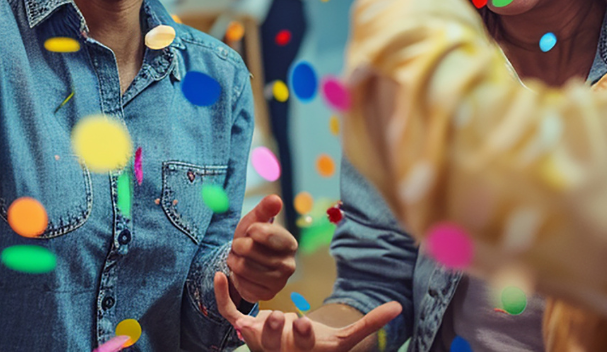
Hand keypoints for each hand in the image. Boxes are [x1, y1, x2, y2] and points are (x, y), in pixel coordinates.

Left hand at [213, 273, 400, 350]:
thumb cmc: (319, 345)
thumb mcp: (343, 338)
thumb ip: (369, 324)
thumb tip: (398, 306)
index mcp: (304, 347)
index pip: (303, 343)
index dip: (303, 335)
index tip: (305, 322)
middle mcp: (280, 348)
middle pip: (274, 343)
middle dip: (276, 332)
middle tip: (279, 317)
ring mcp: (260, 340)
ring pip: (253, 334)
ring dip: (253, 324)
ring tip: (257, 311)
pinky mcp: (245, 328)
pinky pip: (229, 313)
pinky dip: (221, 296)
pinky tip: (219, 273)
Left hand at [227, 195, 297, 302]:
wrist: (246, 262)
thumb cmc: (252, 238)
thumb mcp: (255, 221)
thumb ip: (265, 209)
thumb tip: (276, 199)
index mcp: (289, 243)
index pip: (266, 234)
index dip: (252, 230)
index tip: (251, 230)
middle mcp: (289, 265)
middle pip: (249, 250)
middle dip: (238, 245)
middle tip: (239, 245)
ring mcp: (279, 282)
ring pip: (243, 267)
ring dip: (234, 260)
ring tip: (238, 257)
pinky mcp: (267, 295)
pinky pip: (242, 284)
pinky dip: (236, 277)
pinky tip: (241, 273)